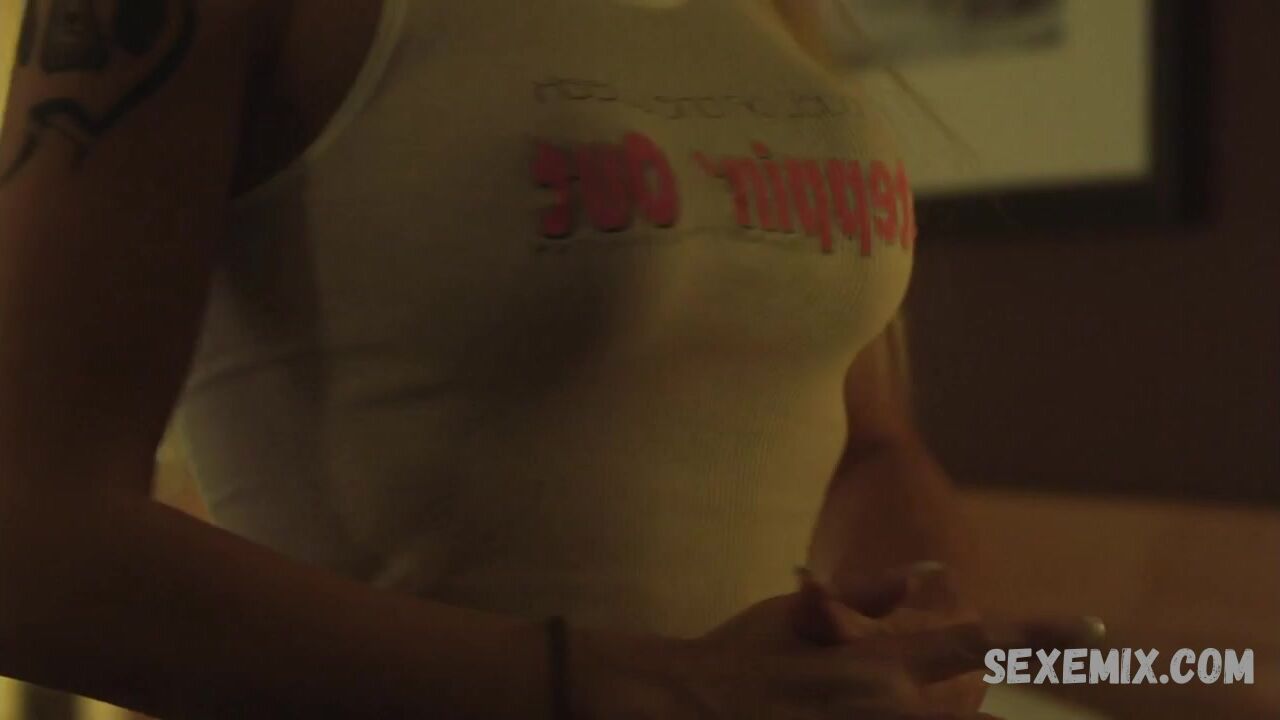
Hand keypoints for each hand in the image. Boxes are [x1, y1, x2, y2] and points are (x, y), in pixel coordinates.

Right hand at [572, 584, 1095, 719]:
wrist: (687, 708)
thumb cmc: (742, 655)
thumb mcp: (802, 612)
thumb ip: (873, 595)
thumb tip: (931, 573)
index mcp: (885, 661)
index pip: (984, 641)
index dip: (1047, 634)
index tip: (1097, 629)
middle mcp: (891, 708)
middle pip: (970, 710)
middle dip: (965, 702)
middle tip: (916, 686)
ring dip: (928, 711)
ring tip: (855, 686)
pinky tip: (844, 703)